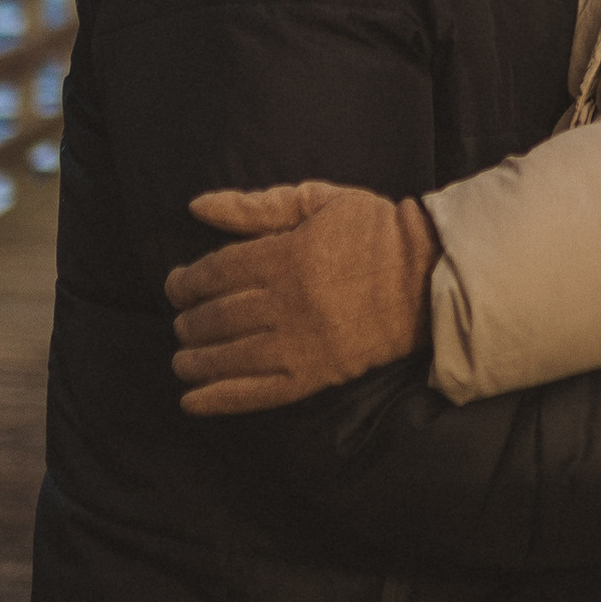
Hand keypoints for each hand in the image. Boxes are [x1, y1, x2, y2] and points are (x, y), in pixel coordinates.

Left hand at [164, 181, 437, 413]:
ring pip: (230, 356)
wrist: (426, 276)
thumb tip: (197, 205)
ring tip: (182, 360)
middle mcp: (286, 302)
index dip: (186, 283)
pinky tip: (191, 401)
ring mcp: (299, 343)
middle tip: (181, 323)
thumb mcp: (316, 201)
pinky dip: (219, 399)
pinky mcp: (314, 374)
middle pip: (218, 316)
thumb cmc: (371, 231)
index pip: (215, 273)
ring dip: (196, 361)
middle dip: (189, 322)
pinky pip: (257, 392)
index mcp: (285, 256)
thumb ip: (256, 206)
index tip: (175, 287)